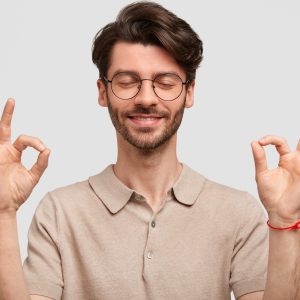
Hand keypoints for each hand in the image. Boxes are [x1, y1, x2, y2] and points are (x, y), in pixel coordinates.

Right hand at [0, 98, 49, 212]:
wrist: (4, 207)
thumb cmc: (17, 193)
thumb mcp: (32, 177)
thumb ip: (41, 164)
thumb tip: (48, 149)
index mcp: (14, 154)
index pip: (26, 140)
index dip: (35, 142)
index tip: (42, 149)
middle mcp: (4, 151)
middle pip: (4, 128)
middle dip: (8, 114)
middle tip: (12, 100)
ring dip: (4, 118)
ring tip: (11, 101)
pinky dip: (0, 133)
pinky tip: (1, 127)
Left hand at [251, 135, 299, 225]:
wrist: (278, 212)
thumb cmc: (270, 195)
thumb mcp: (262, 174)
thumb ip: (260, 158)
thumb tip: (254, 142)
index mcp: (285, 160)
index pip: (280, 142)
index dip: (270, 138)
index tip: (260, 142)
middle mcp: (295, 162)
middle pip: (299, 143)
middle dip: (298, 139)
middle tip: (290, 133)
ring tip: (298, 142)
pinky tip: (298, 154)